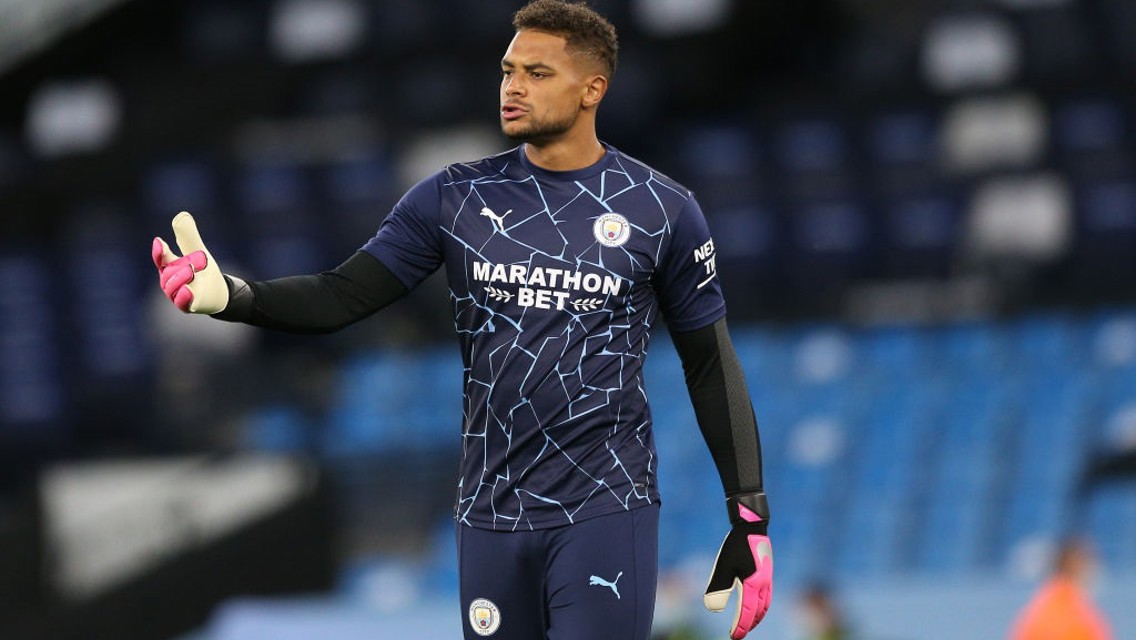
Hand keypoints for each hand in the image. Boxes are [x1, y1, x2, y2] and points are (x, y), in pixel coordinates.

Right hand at [152, 211, 227, 313]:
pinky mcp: (188, 306)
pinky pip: (182, 303)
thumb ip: (188, 236)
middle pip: (168, 273)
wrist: (219, 292)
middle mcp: (169, 281)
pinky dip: (184, 297)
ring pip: (172, 287)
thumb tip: (181, 214)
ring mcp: (177, 295)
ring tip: (192, 270)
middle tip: (199, 260)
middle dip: (181, 265)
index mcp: (170, 266)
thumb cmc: (204, 271)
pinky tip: (189, 289)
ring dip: (182, 278)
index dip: (159, 252)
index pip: (160, 258)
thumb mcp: (198, 251)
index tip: (160, 242)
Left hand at [704, 494, 772, 639]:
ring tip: (748, 624)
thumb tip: (713, 610)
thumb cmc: (736, 545)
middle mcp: (764, 584)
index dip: (740, 627)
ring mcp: (768, 579)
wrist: (752, 526)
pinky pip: (767, 596)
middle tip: (738, 634)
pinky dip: (761, 606)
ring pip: (765, 605)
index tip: (733, 637)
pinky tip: (754, 604)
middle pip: (758, 612)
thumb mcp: (723, 567)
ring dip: (756, 617)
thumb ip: (719, 589)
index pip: (746, 613)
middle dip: (748, 625)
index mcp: (753, 585)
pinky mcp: (767, 573)